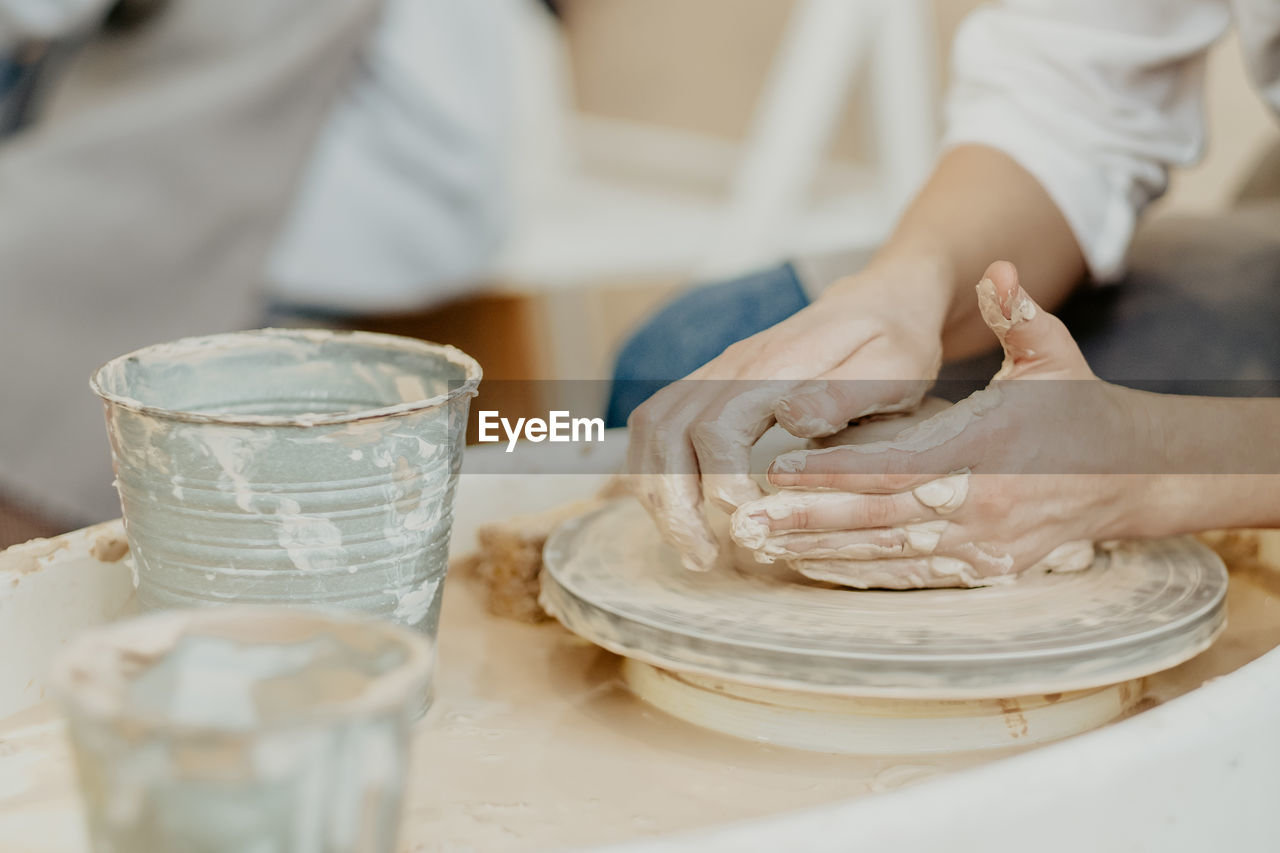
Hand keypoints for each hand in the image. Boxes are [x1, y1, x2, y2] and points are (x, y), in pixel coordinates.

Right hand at [628, 259, 950, 570]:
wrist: (880, 301)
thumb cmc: (895, 343)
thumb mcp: (893, 368)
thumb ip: (842, 395)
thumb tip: (788, 419)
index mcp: (776, 365)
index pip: (718, 423)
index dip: (719, 478)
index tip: (746, 517)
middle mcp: (732, 365)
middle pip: (666, 430)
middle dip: (673, 502)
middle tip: (703, 558)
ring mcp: (716, 373)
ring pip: (653, 429)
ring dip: (657, 492)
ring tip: (690, 546)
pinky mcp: (711, 385)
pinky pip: (659, 426)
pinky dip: (657, 473)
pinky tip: (682, 512)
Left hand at [730, 261, 1156, 586]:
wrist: (1127, 477)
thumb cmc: (1076, 409)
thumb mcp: (1053, 356)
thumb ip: (1020, 314)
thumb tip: (997, 270)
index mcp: (992, 448)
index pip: (900, 465)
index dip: (837, 472)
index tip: (778, 469)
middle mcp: (985, 505)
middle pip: (882, 518)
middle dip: (810, 521)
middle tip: (744, 521)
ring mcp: (985, 546)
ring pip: (888, 554)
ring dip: (821, 550)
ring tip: (761, 545)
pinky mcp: (984, 571)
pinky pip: (910, 576)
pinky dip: (857, 571)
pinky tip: (809, 564)